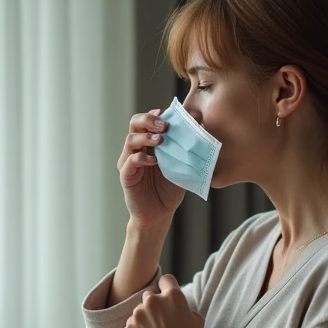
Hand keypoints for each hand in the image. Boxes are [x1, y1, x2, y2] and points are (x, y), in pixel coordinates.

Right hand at [118, 108, 184, 229]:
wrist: (160, 214)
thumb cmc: (170, 188)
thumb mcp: (182, 163)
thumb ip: (187, 144)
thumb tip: (200, 121)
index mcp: (149, 142)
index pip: (148, 120)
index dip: (156, 114)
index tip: (169, 114)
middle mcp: (137, 148)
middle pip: (135, 123)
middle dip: (148, 120)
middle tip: (164, 125)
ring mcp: (129, 161)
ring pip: (130, 140)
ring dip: (145, 137)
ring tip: (160, 140)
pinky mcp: (126, 176)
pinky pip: (130, 162)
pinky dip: (141, 158)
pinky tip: (154, 160)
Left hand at [121, 274, 205, 327]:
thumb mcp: (196, 320)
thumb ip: (184, 305)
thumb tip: (176, 303)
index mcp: (172, 296)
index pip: (165, 280)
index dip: (167, 288)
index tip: (166, 296)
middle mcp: (152, 302)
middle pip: (149, 296)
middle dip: (154, 306)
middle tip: (161, 322)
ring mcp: (137, 316)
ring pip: (138, 312)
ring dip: (144, 320)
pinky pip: (130, 327)